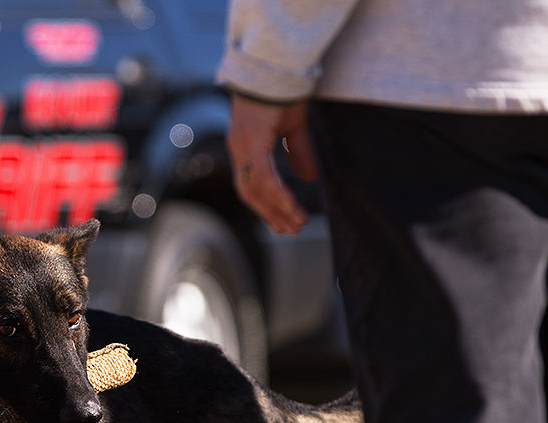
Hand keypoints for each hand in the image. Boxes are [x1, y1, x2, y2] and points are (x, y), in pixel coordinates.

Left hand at [227, 94, 317, 235]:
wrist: (276, 65)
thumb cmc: (282, 92)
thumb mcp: (293, 127)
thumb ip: (299, 154)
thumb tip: (309, 179)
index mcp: (246, 148)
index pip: (251, 186)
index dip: (265, 206)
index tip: (280, 223)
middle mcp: (239, 150)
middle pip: (250, 193)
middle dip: (270, 214)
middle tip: (289, 231)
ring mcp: (242, 147)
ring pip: (256, 189)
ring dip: (276, 208)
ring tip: (295, 223)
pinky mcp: (251, 142)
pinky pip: (263, 175)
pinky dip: (276, 193)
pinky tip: (289, 205)